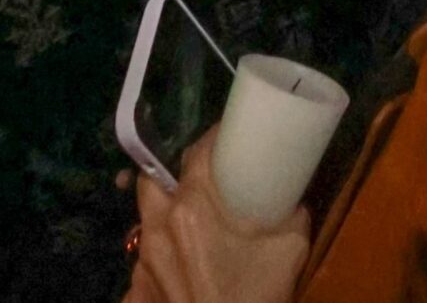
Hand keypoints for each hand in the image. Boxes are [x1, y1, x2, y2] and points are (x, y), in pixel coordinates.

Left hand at [127, 133, 308, 302]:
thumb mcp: (290, 247)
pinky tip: (180, 273)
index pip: (194, 153)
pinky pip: (143, 267)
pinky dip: (160, 263)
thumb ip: (290, 211)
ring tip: (191, 231)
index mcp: (192, 208)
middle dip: (173, 175)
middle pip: (152, 180)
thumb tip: (291, 197)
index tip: (227, 139)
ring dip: (165, 219)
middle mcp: (157, 228)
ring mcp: (141, 264)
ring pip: (145, 224)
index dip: (211, 140)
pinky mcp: (135, 295)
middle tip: (200, 184)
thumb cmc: (258, 295)